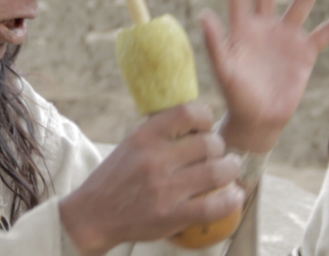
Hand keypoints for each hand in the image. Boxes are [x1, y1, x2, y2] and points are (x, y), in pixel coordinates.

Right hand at [59, 103, 244, 255]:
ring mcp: (164, 189)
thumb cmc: (117, 177)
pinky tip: (234, 195)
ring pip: (217, 172)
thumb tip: (199, 118)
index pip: (187, 113)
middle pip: (209, 143)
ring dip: (230, 170)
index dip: (205, 117)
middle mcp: (155, 159)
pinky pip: (213, 206)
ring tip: (230, 170)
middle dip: (221, 148)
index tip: (207, 126)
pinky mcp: (171, 215)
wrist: (93, 214)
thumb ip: (162, 131)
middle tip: (220, 154)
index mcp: (145, 136)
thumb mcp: (132, 143)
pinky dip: (231, 199)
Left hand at [200, 0, 328, 152]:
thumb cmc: (236, 96)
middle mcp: (264, 26)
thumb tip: (204, 15)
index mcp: (241, 29)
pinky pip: (325, 33)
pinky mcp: (305, 53)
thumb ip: (215, 44)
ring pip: (300, 4)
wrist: (259, 121)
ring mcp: (286, 37)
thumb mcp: (224, 71)